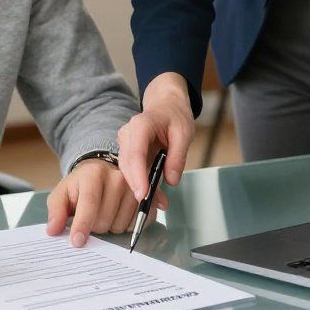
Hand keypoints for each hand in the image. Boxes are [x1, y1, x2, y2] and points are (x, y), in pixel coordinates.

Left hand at [45, 159, 162, 247]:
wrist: (101, 173)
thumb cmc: (80, 187)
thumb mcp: (62, 194)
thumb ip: (56, 211)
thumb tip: (53, 230)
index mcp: (93, 173)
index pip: (89, 202)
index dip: (82, 224)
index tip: (76, 242)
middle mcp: (117, 176)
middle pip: (105, 220)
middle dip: (94, 227)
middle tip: (92, 217)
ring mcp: (135, 187)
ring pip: (120, 225)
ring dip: (110, 228)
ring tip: (105, 214)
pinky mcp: (148, 197)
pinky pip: (137, 224)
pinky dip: (126, 227)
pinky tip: (119, 216)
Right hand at [116, 72, 194, 200]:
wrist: (167, 105)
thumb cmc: (174, 116)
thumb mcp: (184, 133)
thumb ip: (178, 156)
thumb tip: (171, 180)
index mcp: (141, 124)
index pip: (135, 152)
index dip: (137, 175)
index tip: (143, 194)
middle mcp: (128, 133)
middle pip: (128, 164)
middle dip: (139, 186)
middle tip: (156, 204)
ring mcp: (125, 143)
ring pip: (127, 170)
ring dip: (141, 187)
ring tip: (159, 202)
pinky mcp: (128, 152)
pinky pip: (131, 170)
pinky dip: (141, 183)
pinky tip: (153, 195)